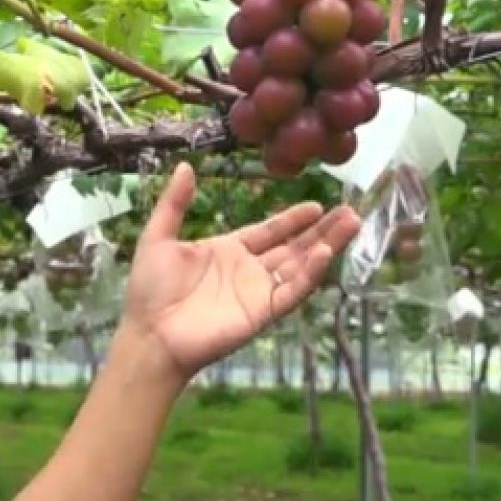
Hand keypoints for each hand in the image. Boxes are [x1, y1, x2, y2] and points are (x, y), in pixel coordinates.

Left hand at [117, 162, 359, 383]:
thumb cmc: (151, 289)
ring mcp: (258, 292)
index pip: (270, 232)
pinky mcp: (262, 313)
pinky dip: (310, 274)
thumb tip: (184, 166)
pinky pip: (291, 291)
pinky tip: (324, 254)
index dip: (293, 220)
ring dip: (326, 246)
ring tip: (351, 224)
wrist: (150, 334)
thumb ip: (174, 203)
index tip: (317, 205)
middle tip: (350, 212)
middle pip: (293, 247)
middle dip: (322, 230)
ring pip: (300, 266)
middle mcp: (249, 270)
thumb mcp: (159, 237)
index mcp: (228, 251)